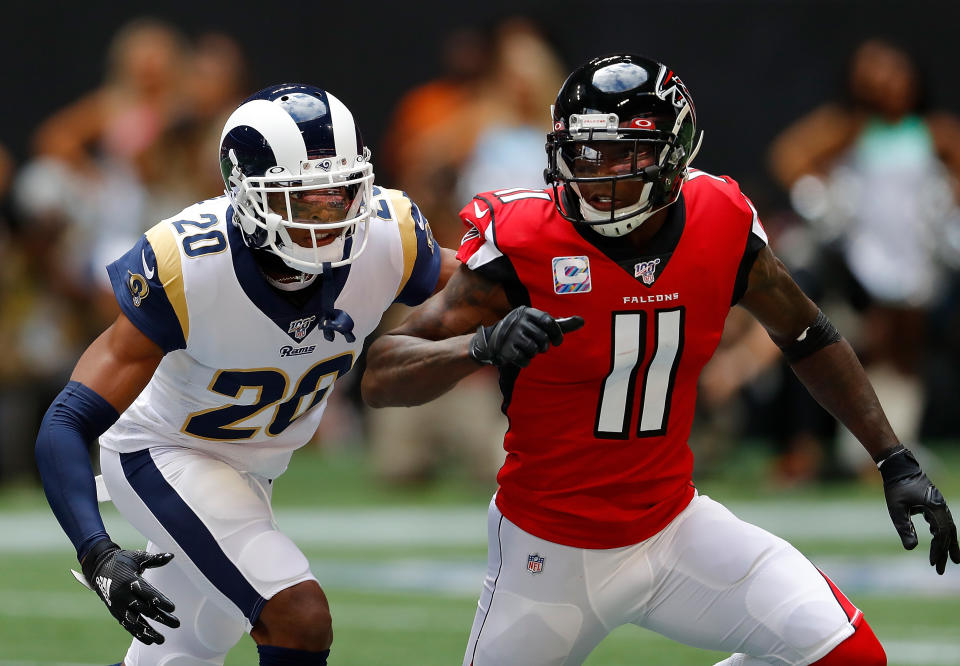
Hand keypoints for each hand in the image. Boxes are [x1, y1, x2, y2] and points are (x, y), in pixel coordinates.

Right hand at [81, 540, 179, 643]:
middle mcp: (124, 596)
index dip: (161, 601)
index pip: (148, 594)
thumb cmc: (122, 561)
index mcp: (130, 581)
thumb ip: (155, 559)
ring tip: (162, 639)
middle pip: (146, 610)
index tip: (172, 608)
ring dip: (149, 631)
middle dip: (162, 618)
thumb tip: (171, 555)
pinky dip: (138, 633)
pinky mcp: (115, 612)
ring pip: (136, 622)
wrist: (98, 568)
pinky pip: (128, 625)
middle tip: (176, 623)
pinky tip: (149, 640)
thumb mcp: (137, 558)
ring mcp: (119, 606)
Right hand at [469, 306, 583, 367]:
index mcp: (529, 312)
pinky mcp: (505, 349)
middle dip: (543, 346)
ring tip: (528, 349)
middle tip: (538, 346)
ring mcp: (511, 335)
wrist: (494, 341)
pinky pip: (524, 359)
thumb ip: (561, 324)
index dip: (556, 333)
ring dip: (534, 353)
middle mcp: (519, 321)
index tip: (557, 342)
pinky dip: (525, 361)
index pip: (548, 321)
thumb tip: (582, 321)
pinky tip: (521, 357)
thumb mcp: (541, 325)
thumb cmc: (525, 331)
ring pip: (534, 349)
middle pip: (542, 338)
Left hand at [878, 446, 959, 573]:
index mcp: (935, 508)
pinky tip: (940, 543)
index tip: (931, 563)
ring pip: (948, 528)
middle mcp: (941, 507)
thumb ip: (904, 527)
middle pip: (948, 534)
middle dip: (945, 552)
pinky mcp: (934, 504)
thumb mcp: (896, 508)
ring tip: (952, 560)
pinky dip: (943, 534)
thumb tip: (910, 548)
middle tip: (940, 570)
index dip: (937, 550)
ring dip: (948, 545)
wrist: (898, 467)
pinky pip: (943, 522)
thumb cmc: (896, 487)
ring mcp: (939, 505)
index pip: (941, 534)